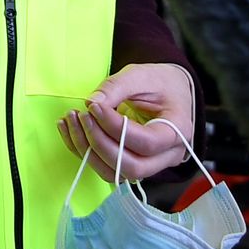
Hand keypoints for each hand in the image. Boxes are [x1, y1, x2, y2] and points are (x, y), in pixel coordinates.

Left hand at [57, 63, 195, 180]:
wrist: (170, 92)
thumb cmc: (160, 82)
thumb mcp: (141, 75)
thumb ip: (116, 87)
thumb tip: (91, 103)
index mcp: (178, 130)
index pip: (147, 142)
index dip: (116, 128)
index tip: (95, 107)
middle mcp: (168, 155)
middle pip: (133, 167)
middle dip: (100, 144)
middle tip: (83, 117)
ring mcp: (151, 164)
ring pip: (116, 173)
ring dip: (88, 151)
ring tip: (71, 121)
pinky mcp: (132, 164)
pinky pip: (106, 168)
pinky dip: (84, 152)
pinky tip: (69, 129)